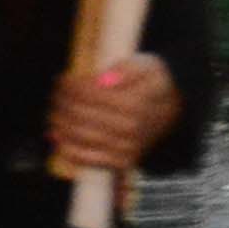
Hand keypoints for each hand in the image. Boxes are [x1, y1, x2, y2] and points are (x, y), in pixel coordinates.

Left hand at [50, 53, 181, 172]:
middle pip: (81, 115)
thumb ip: (128, 69)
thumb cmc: (155, 85)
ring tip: (54, 111)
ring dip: (60, 122)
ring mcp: (126, 148)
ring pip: (80, 136)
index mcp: (135, 104)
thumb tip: (104, 79)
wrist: (174, 110)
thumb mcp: (148, 66)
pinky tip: (57, 137)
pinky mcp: (122, 162)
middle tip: (56, 93)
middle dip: (62, 102)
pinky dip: (68, 149)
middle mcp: (130, 129)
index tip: (63, 78)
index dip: (71, 86)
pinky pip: (88, 159)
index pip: (90, 94)